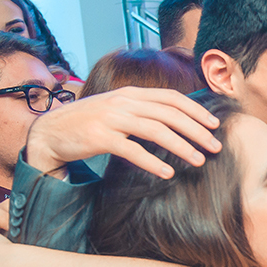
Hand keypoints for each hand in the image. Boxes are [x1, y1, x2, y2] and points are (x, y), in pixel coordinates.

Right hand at [24, 87, 221, 179]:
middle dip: (197, 130)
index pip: (171, 98)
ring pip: (155, 130)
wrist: (51, 131)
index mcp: (131, 93)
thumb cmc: (90, 123)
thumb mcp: (118, 110)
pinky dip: (152, 162)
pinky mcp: (100, 137)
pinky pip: (132, 150)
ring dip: (181, 146)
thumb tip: (175, 120)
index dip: (195, 110)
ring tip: (199, 160)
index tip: (214, 125)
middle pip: (169, 114)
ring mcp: (111, 118)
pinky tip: (168, 174)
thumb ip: (142, 111)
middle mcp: (123, 102)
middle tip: (215, 146)